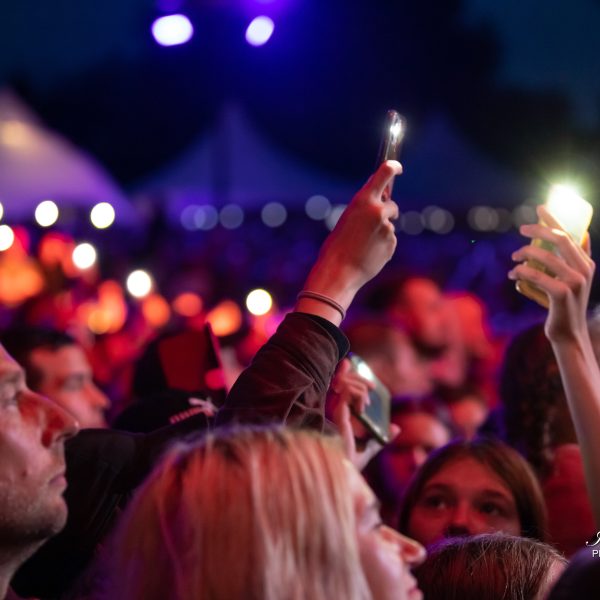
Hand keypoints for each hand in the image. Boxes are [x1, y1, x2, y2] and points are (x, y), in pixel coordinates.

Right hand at [297, 161, 400, 322]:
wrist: (339, 271)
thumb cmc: (337, 245)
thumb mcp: (347, 219)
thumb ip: (364, 208)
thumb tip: (380, 200)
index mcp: (363, 200)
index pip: (385, 172)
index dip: (394, 167)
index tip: (397, 167)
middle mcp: (379, 211)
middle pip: (391, 205)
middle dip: (385, 212)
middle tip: (370, 225)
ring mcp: (388, 228)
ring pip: (389, 226)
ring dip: (380, 233)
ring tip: (363, 245)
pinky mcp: (392, 243)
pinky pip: (389, 241)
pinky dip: (381, 246)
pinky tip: (368, 254)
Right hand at [326, 358, 399, 469]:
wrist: (346, 474)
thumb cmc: (351, 463)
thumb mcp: (370, 447)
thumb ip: (381, 436)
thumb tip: (396, 428)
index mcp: (340, 415)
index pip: (339, 386)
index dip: (344, 372)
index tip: (353, 366)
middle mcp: (335, 410)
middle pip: (343, 380)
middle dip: (359, 378)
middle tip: (372, 387)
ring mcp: (336, 411)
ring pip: (346, 383)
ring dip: (360, 387)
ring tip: (367, 402)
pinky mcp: (339, 413)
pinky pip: (348, 392)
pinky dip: (359, 395)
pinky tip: (363, 408)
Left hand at [508, 205, 594, 343]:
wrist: (568, 334)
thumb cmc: (562, 306)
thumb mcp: (567, 281)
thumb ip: (565, 263)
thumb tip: (560, 240)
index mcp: (586, 263)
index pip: (572, 234)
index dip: (556, 218)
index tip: (541, 207)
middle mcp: (584, 270)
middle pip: (561, 239)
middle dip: (540, 229)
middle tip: (523, 228)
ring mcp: (575, 282)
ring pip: (545, 257)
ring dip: (525, 254)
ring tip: (514, 257)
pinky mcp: (562, 294)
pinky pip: (537, 275)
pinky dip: (521, 272)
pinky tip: (513, 274)